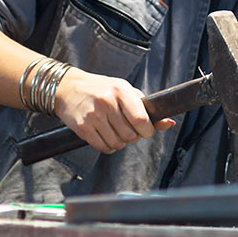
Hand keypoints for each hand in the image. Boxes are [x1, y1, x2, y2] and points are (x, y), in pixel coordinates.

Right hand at [53, 70, 175, 152]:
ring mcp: (93, 116)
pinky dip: (109, 147)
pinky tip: (106, 136)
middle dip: (133, 137)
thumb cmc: (103, 89)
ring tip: (116, 131)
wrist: (68, 88)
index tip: (146, 130)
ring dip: (121, 142)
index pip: (141, 120)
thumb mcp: (125, 91)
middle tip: (128, 129)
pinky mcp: (83, 128)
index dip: (147, 130)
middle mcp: (107, 103)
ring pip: (118, 143)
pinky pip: (103, 147)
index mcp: (121, 91)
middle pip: (130, 135)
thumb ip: (146, 108)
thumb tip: (169, 123)